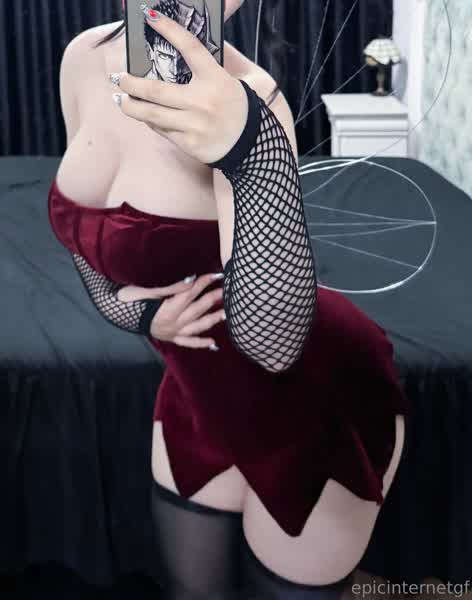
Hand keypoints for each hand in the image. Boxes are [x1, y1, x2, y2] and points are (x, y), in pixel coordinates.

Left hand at [109, 8, 248, 163]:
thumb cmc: (235, 108)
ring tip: (120, 99)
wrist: (250, 144)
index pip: (190, 47)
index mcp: (215, 78)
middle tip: (119, 78)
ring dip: (130, 106)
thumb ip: (208, 61)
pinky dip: (150, 122)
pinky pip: (162, 130)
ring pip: (152, 114)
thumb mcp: (229, 79)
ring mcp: (195, 124)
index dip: (168, 29)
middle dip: (131, 83)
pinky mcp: (190, 144)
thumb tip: (181, 38)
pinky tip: (144, 116)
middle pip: (156, 90)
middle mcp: (203, 101)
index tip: (149, 16)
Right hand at [118, 274, 225, 349]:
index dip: (204, 283)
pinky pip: (187, 343)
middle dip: (213, 298)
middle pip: (197, 309)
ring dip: (212, 320)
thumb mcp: (149, 291)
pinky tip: (213, 344)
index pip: (190, 294)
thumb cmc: (128, 299)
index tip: (216, 274)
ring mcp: (171, 332)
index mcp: (166, 310)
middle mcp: (171, 323)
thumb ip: (173, 288)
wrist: (112, 312)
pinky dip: (200, 343)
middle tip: (228, 290)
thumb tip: (192, 281)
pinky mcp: (169, 338)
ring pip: (197, 326)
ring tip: (227, 313)